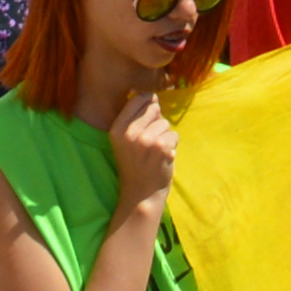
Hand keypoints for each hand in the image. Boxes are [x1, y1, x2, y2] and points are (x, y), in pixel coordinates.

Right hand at [102, 83, 181, 206]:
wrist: (141, 194)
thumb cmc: (136, 164)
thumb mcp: (126, 140)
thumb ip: (137, 118)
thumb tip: (153, 96)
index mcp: (116, 129)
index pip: (138, 98)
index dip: (147, 107)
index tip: (144, 126)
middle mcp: (128, 132)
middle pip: (154, 109)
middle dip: (156, 124)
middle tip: (148, 145)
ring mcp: (145, 140)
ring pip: (165, 123)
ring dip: (165, 137)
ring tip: (154, 153)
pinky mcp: (161, 147)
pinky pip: (174, 135)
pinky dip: (172, 146)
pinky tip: (162, 158)